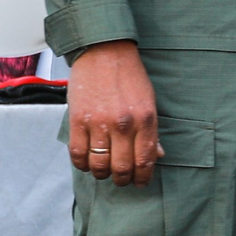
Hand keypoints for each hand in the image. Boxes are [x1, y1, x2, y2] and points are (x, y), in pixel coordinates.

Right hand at [68, 41, 162, 185]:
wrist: (104, 52)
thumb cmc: (129, 76)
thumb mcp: (149, 101)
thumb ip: (151, 130)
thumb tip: (157, 155)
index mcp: (146, 119)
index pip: (145, 160)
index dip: (142, 177)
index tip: (140, 183)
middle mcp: (124, 124)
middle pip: (122, 167)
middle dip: (123, 180)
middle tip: (121, 180)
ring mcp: (99, 123)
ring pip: (99, 164)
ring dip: (102, 174)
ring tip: (104, 172)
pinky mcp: (77, 120)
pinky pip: (78, 153)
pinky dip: (82, 164)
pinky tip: (87, 162)